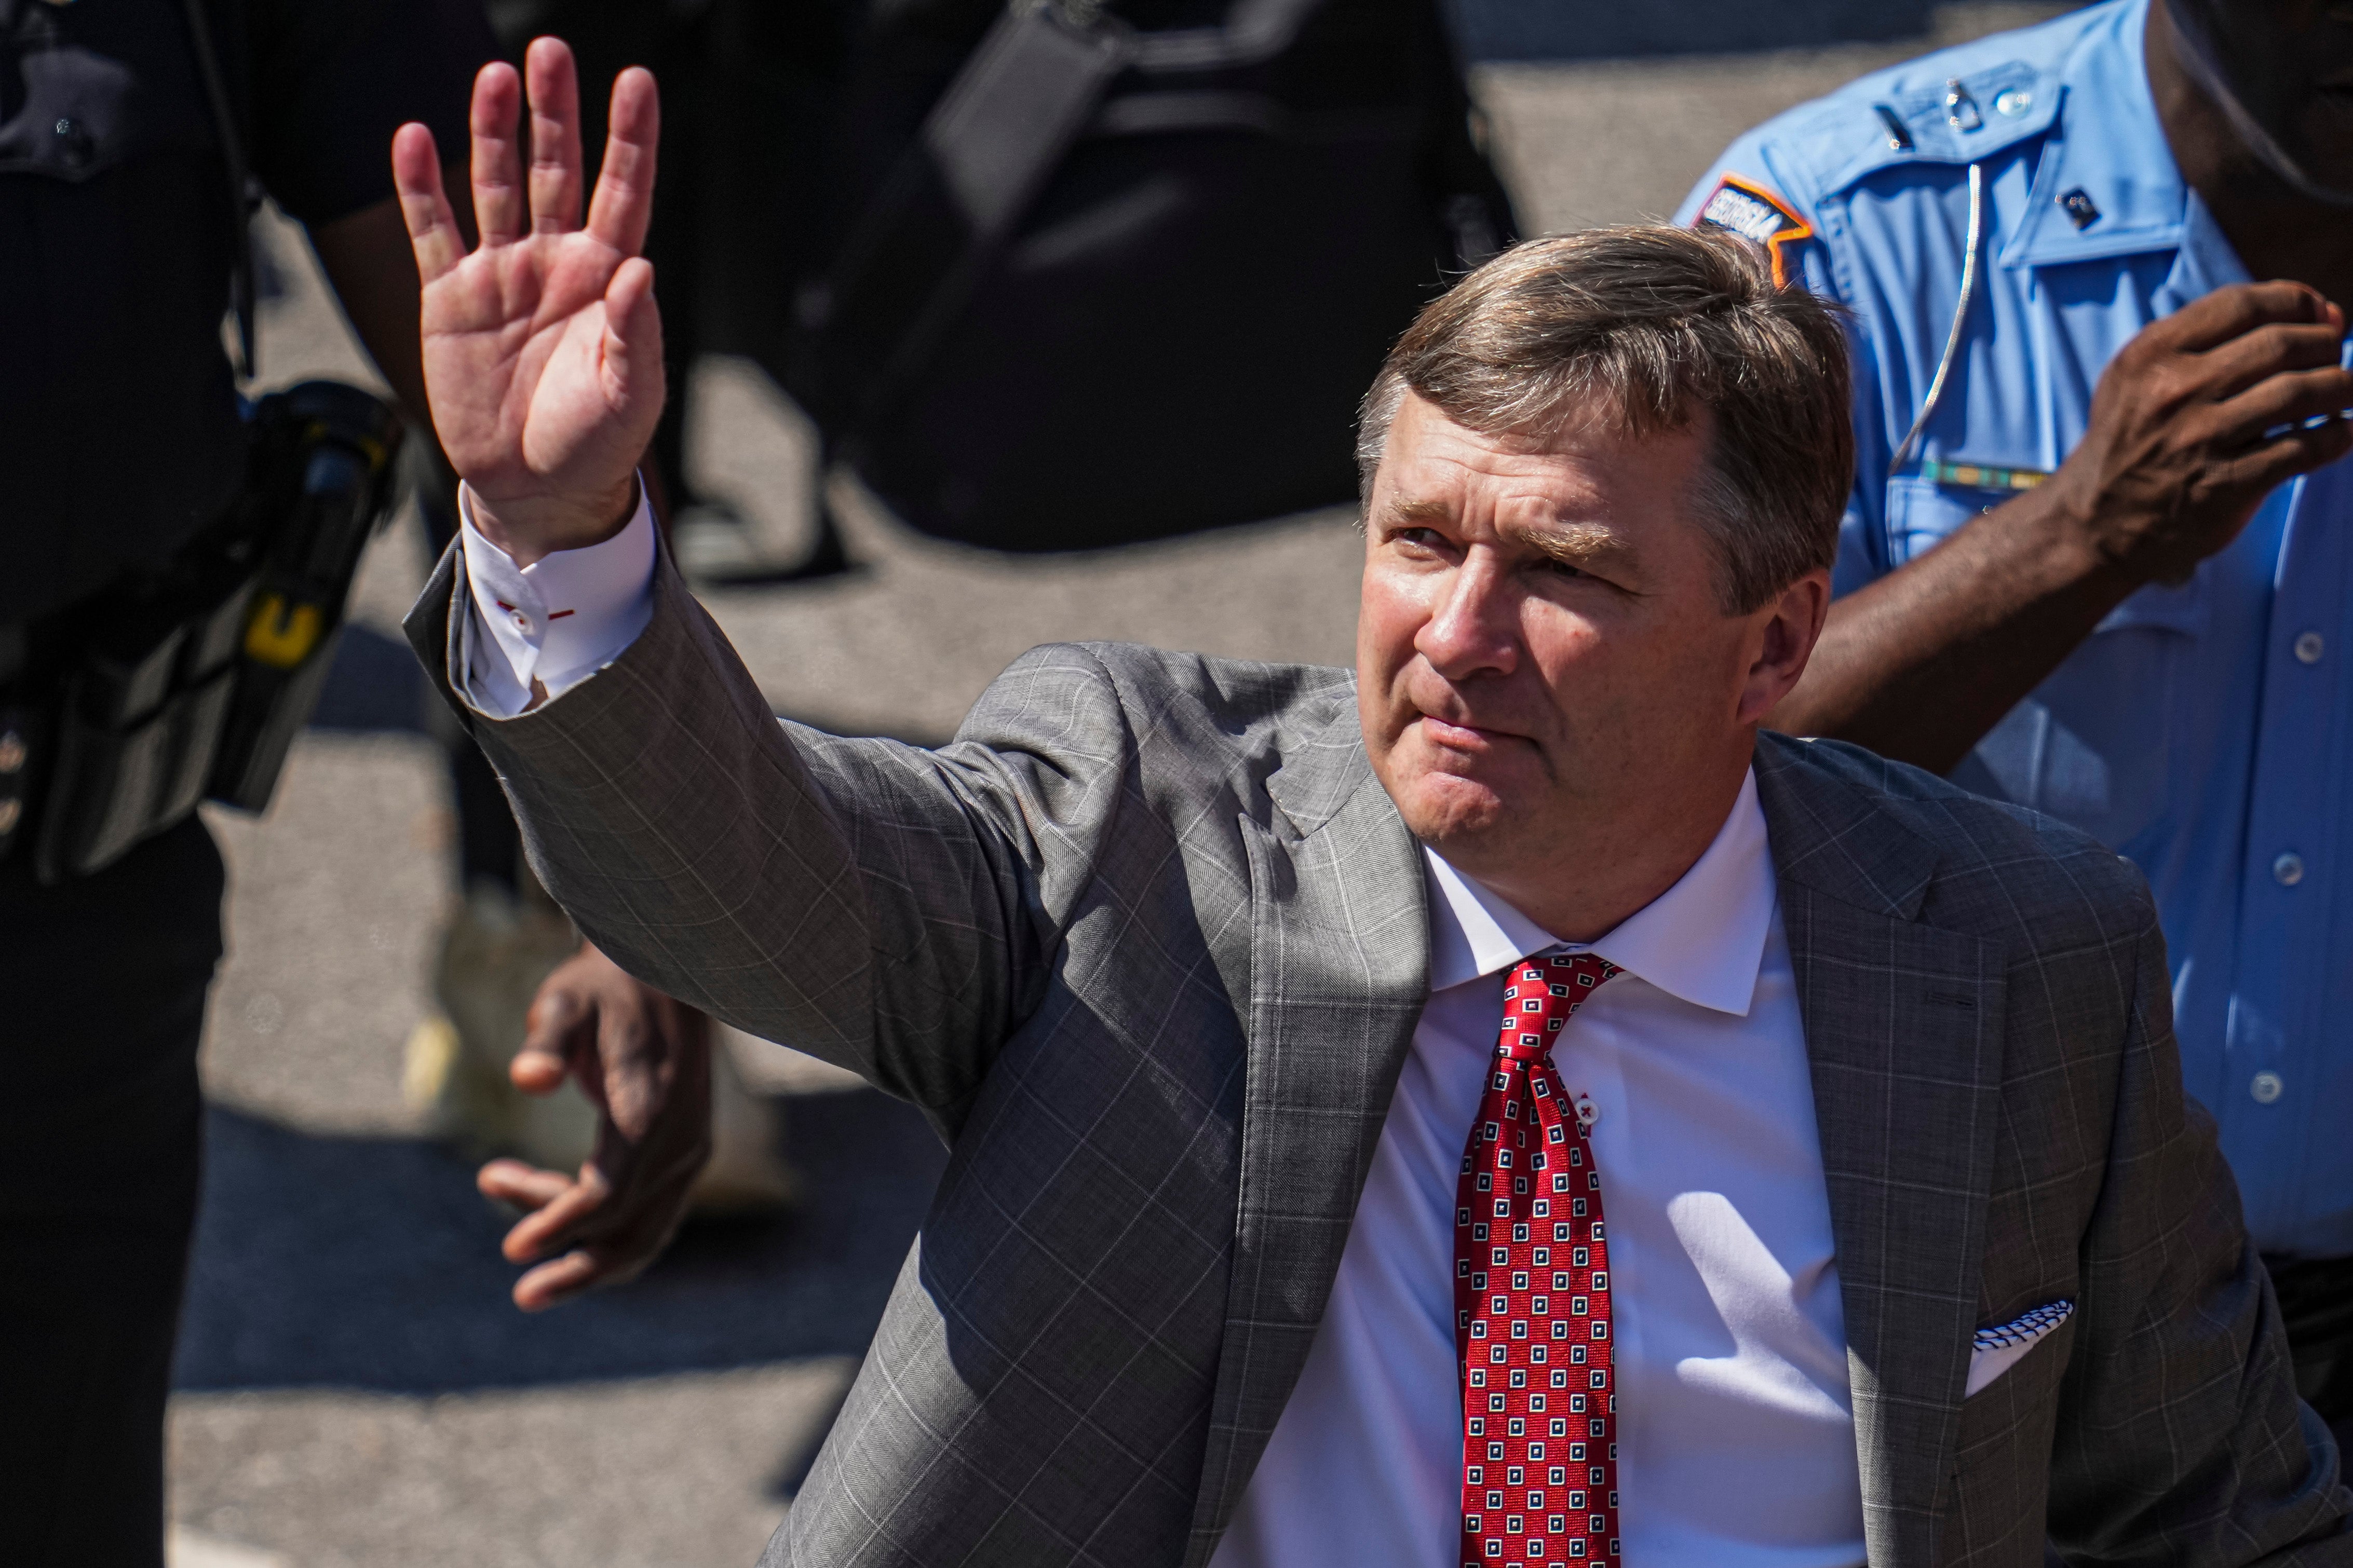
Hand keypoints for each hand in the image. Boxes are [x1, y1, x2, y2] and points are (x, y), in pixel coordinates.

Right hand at [390, 40, 664, 566]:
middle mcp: (555, 262)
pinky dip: (421, 185)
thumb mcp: (630, 393)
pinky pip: (434, 229)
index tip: (635, 79)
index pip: (624, 190)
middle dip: (554, 111)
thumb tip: (640, 268)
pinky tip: (415, 137)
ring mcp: (501, 274)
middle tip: (548, 51)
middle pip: (556, 168)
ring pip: (495, 184)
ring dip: (492, 131)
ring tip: (494, 77)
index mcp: (606, 277)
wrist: (536, 486)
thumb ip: (635, 331)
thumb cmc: (597, 441)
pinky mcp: (452, 297)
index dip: (630, 137)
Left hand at [478, 940, 712, 1310]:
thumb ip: (547, 1037)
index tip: (512, 1250)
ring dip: (587, 1257)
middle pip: (628, 1225)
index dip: (559, 1223)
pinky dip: (601, 1230)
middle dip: (574, 1263)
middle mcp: (679, 1138)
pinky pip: (647, 1213)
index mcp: (651, 1106)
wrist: (668, 975)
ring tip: (520, 1251)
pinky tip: (545, 1205)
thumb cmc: (605, 987)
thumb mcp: (567, 999)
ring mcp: (688, 1151)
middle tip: (521, 1292)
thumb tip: (529, 1078)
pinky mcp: (683, 1156)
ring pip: (643, 1230)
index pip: (607, 1188)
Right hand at [2046, 281, 2352, 585]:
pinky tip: (2339, 433)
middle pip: (2282, 344)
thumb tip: (2318, 313)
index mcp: (2151, 354)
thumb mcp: (2140, 376)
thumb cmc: (2131, 440)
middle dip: (2325, 344)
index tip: (2318, 315)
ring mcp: (2199, 440)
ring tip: (2343, 391)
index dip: (2298, 301)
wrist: (2092, 523)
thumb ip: (2208, 341)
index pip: (2245, 304)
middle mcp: (2173, 392)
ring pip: (2301, 392)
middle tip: (2332, 355)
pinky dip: (2337, 436)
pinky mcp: (2225, 486)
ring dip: (2340, 387)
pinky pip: (2305, 449)